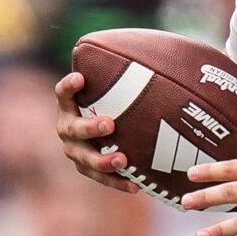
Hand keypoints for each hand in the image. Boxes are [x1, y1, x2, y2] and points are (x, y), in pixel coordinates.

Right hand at [51, 71, 136, 193]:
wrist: (114, 133)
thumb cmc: (117, 101)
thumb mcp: (123, 86)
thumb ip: (135, 72)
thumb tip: (173, 49)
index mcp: (70, 104)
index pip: (63, 93)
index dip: (69, 86)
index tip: (81, 77)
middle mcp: (67, 127)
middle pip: (72, 128)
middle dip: (89, 127)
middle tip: (110, 123)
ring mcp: (76, 150)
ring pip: (83, 158)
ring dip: (101, 159)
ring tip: (122, 159)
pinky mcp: (88, 169)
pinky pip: (101, 179)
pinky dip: (117, 182)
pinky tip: (136, 186)